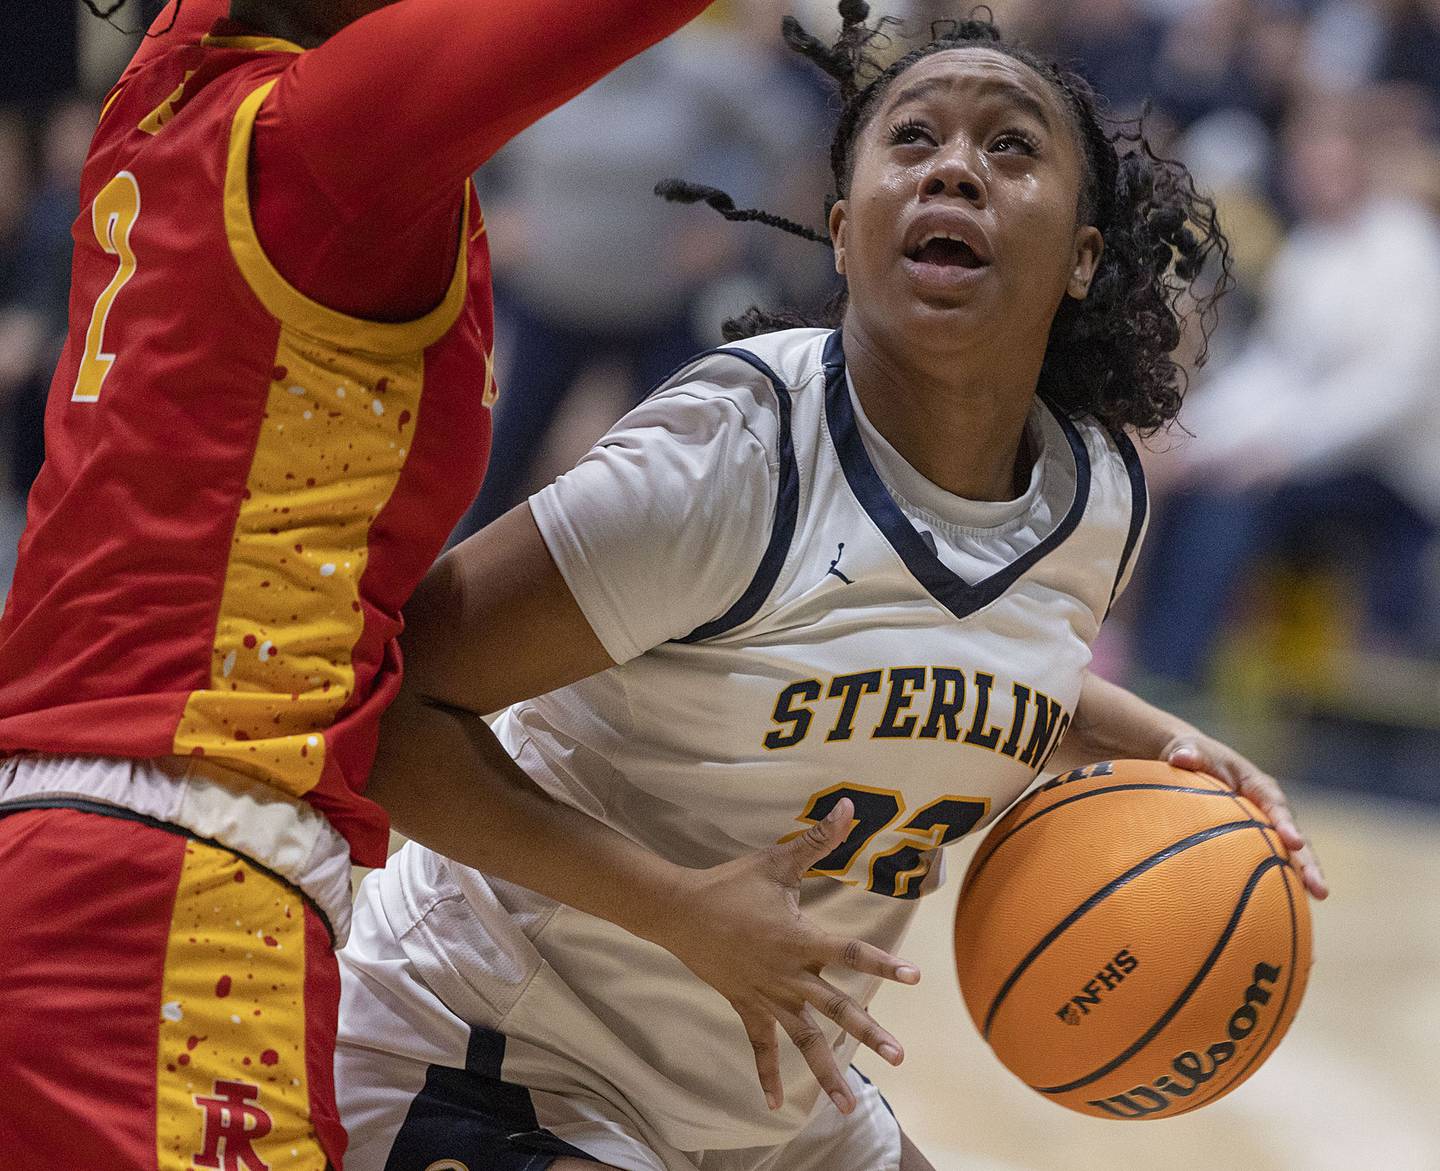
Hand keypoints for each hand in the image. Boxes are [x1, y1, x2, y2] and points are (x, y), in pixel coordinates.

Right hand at [652, 799, 919, 1114]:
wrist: (679, 911)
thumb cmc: (732, 883)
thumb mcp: (776, 861)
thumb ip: (817, 838)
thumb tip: (846, 806)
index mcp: (799, 939)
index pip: (851, 952)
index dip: (883, 963)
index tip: (914, 978)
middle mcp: (788, 974)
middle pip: (836, 1007)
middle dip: (869, 1032)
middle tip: (899, 1056)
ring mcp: (767, 995)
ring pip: (803, 1038)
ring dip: (826, 1071)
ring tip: (848, 1102)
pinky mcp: (746, 1006)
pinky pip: (759, 1045)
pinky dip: (767, 1074)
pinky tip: (777, 1104)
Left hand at [1162, 734, 1328, 899]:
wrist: (1192, 761)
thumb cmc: (1191, 755)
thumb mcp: (1187, 748)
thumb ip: (1187, 753)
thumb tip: (1180, 758)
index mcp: (1257, 786)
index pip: (1275, 804)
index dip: (1285, 823)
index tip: (1293, 841)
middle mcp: (1269, 809)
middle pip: (1293, 838)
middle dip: (1308, 863)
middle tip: (1320, 889)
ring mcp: (1266, 828)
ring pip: (1289, 857)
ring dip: (1302, 879)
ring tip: (1317, 901)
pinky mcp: (1256, 843)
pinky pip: (1269, 865)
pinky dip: (1279, 886)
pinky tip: (1283, 915)